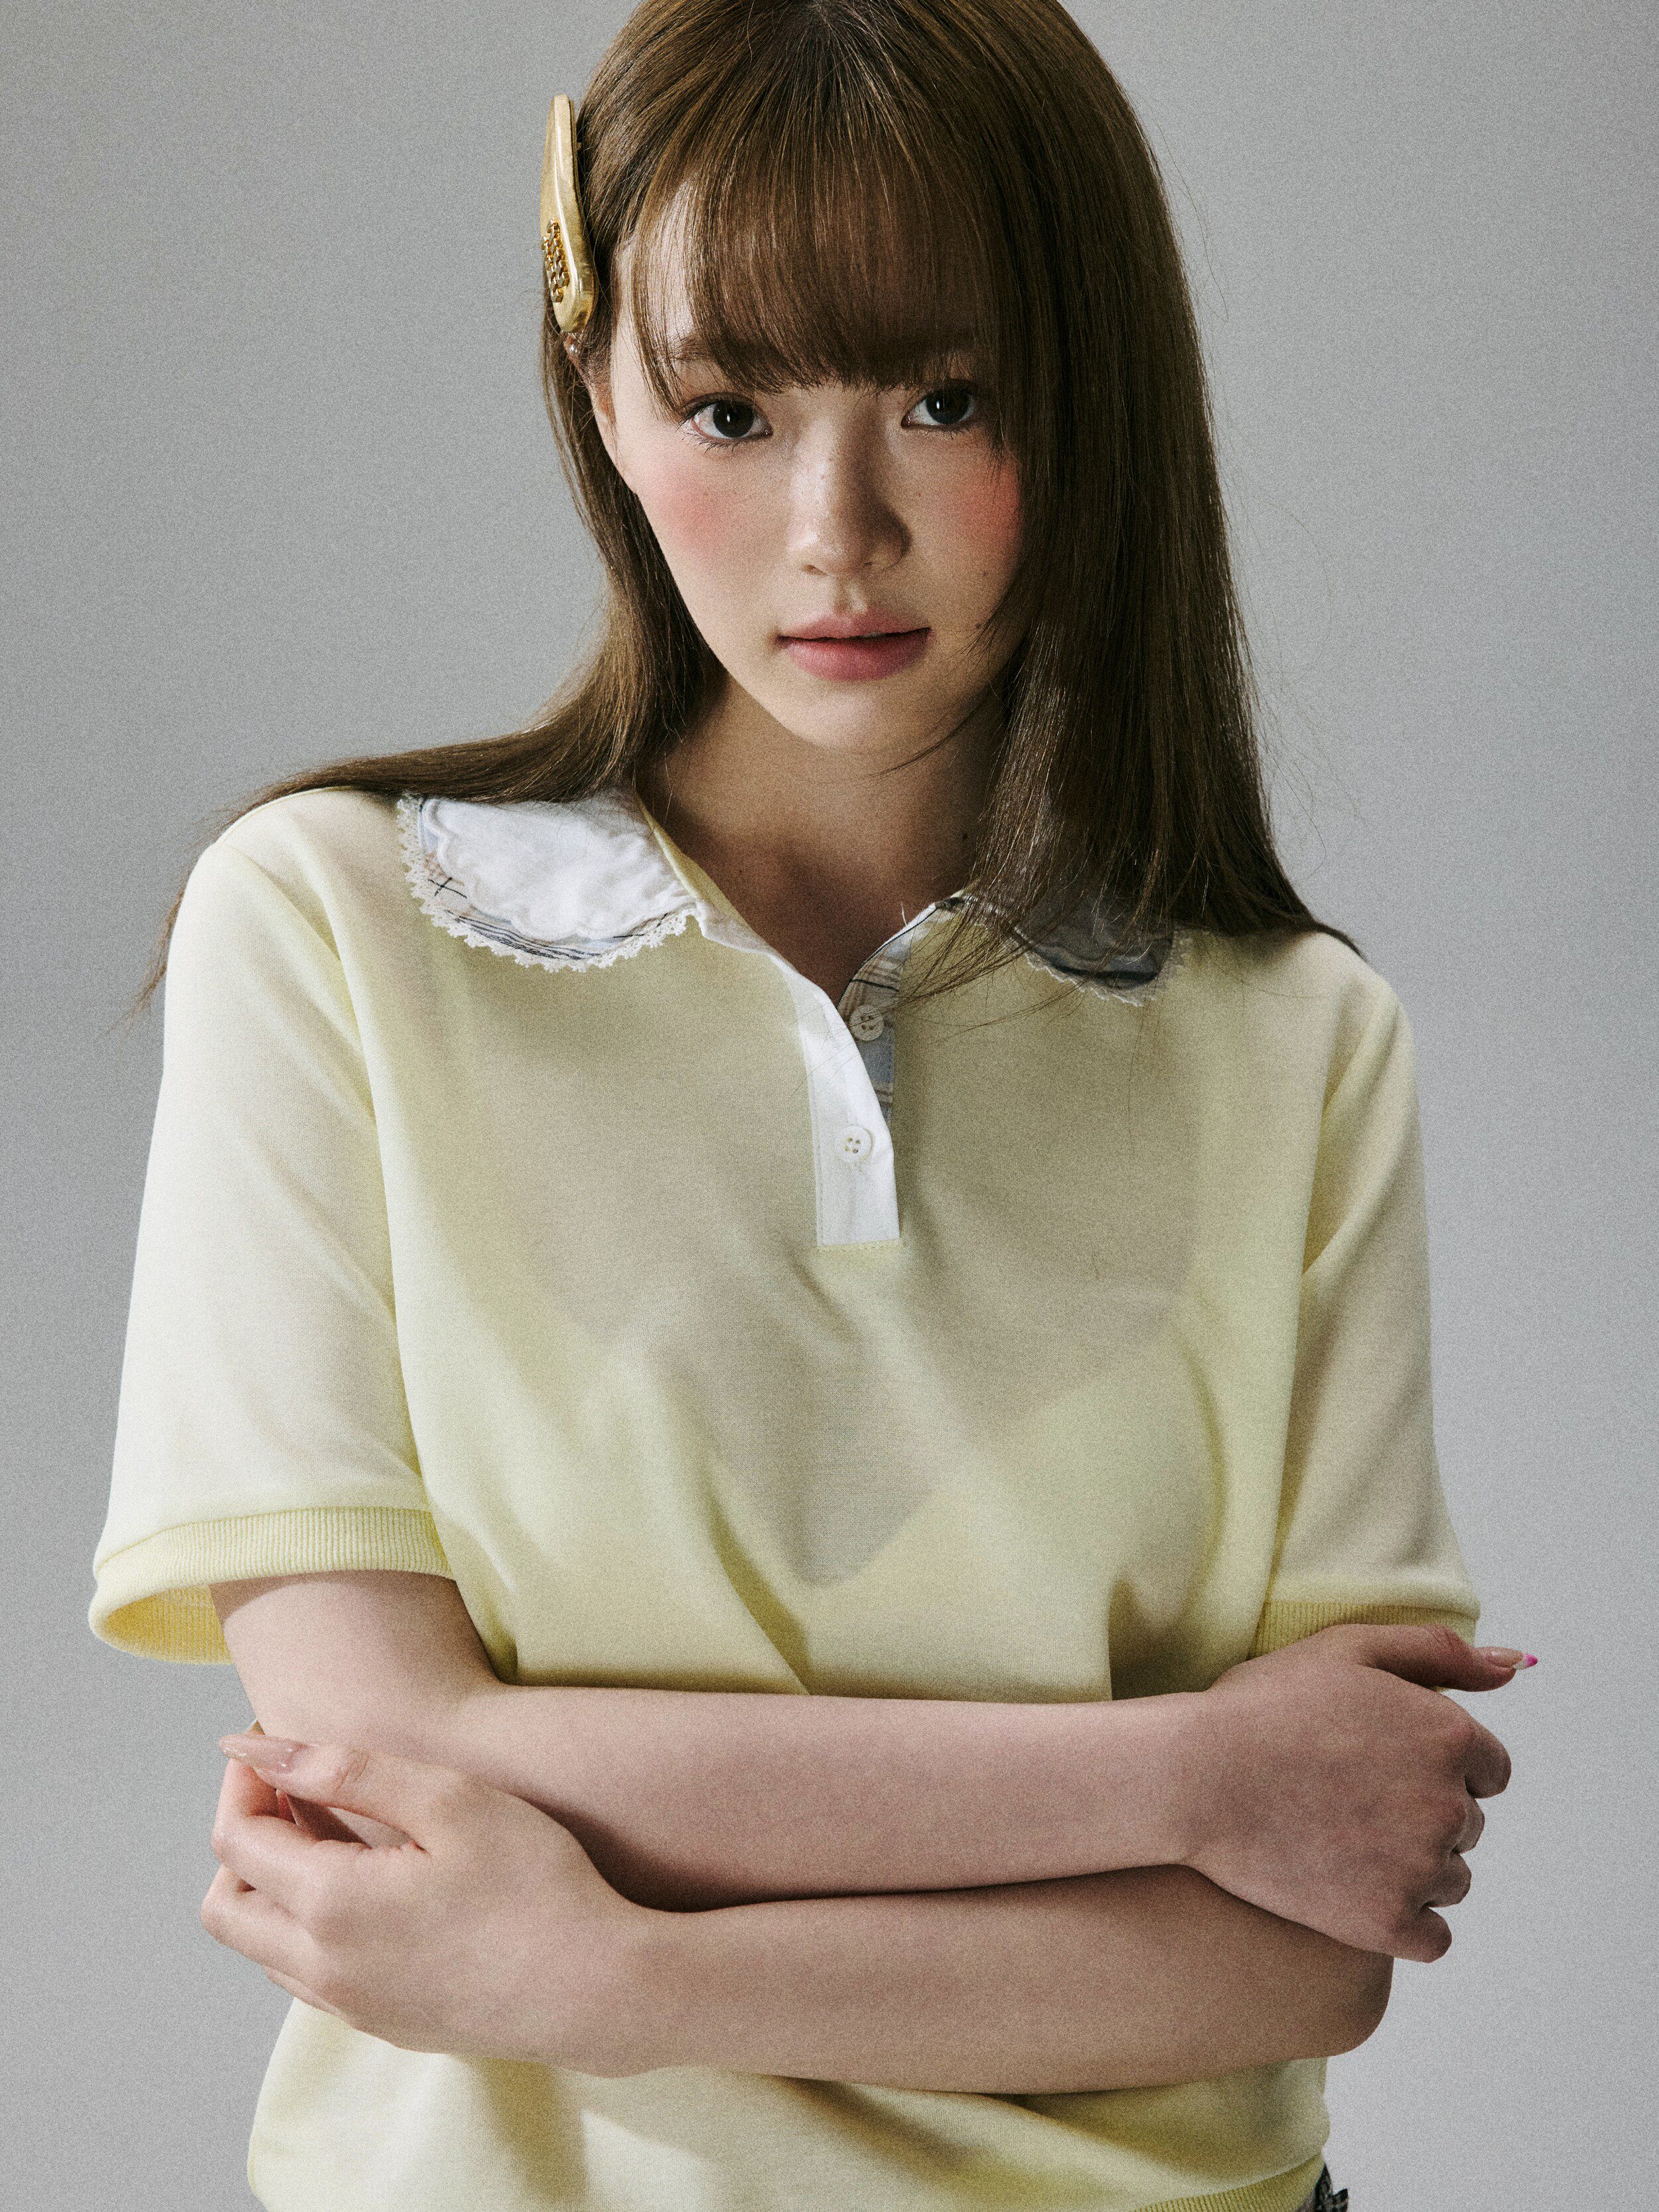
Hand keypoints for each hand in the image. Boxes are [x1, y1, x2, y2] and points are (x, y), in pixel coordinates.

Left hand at [201, 1734, 654, 2071]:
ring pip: (263, 1946)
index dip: (244, 1783)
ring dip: (275, 1883)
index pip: (234, 1842)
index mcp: (331, 1907)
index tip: (277, 1745)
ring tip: (339, 1830)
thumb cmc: (534, 1884)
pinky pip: (307, 1973)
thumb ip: (343, 1770)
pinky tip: (373, 1883)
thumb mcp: (448, 1799)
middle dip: (243, 1838)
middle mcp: (323, 1969)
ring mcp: (350, 2006)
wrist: (596, 1991)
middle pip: (225, 1907)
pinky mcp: (381, 2024)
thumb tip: (252, 1751)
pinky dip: (309, 1922)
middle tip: (296, 1790)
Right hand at [1177, 1624, 1519, 1961]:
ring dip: (1415, 1866)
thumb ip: (1438, 1651)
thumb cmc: (1266, 1706)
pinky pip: (1434, 1937)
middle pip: (1468, 1823)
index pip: (1489, 1768)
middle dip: (1423, 1811)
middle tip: (1349, 1796)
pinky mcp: (1387, 1923)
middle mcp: (1448, 1805)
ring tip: (1344, 1839)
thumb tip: (1514, 1665)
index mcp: (1449, 1736)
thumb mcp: (1349, 1650)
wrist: (1195, 1777)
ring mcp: (1420, 1869)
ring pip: (1452, 1878)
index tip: (1381, 1763)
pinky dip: (1406, 1920)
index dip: (1437, 1763)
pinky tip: (1358, 1890)